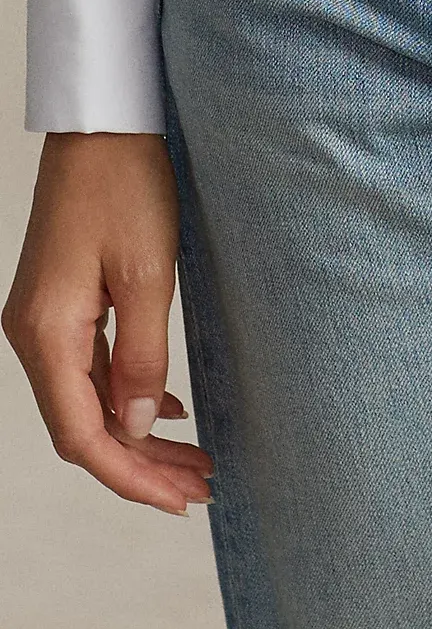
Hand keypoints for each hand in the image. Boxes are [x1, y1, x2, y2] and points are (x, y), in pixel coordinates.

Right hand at [3, 133, 213, 514]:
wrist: (104, 126)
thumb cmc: (125, 188)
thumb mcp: (148, 276)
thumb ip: (144, 357)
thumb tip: (139, 425)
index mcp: (48, 334)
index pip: (82, 435)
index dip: (130, 477)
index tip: (178, 502)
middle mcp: (33, 335)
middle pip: (83, 429)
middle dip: (141, 467)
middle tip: (201, 490)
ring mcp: (44, 321)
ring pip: (89, 403)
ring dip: (140, 436)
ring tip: (195, 462)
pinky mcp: (62, 306)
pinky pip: (90, 372)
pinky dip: (129, 399)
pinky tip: (169, 411)